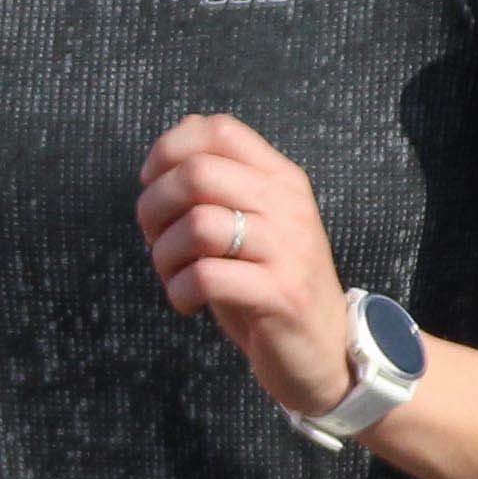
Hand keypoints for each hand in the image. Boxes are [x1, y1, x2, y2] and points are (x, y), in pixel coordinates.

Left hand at [136, 113, 354, 419]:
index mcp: (281, 178)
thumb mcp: (253, 223)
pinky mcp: (280, 294)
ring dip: (164, 254)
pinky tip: (187, 303)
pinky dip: (179, 291)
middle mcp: (288, 205)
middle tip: (154, 238)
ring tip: (172, 275)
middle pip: (198, 172)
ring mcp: (288, 249)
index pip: (219, 129)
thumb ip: (221, 185)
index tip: (153, 183)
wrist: (324, 349)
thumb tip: (168, 148)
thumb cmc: (271, 283)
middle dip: (154, 205)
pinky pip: (206, 277)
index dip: (169, 149)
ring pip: (197, 224)